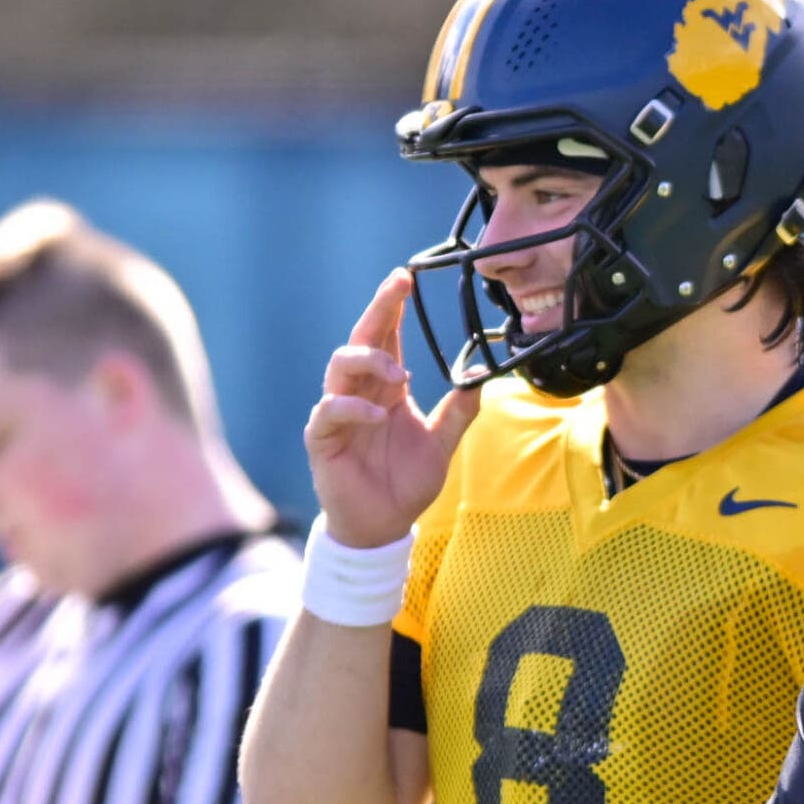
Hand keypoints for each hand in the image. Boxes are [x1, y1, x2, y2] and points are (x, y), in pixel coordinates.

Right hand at [306, 271, 481, 546]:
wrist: (383, 525)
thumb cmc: (405, 482)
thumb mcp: (441, 444)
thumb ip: (458, 412)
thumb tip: (481, 377)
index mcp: (385, 388)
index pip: (386, 338)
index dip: (392, 308)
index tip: (406, 278)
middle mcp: (359, 393)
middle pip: (361, 340)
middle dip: (378, 310)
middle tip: (397, 286)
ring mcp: (338, 414)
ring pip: (339, 368)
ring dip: (368, 361)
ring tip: (399, 374)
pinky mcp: (322, 439)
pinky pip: (329, 413)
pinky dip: (353, 410)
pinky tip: (377, 415)